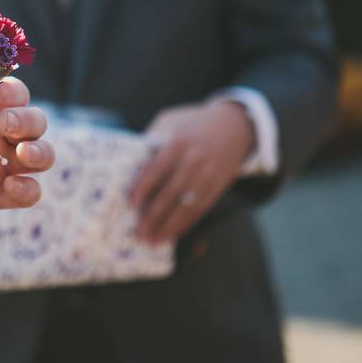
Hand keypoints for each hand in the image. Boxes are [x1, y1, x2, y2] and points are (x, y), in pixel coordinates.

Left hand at [0, 77, 53, 237]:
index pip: (9, 91)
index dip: (8, 92)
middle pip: (33, 120)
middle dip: (27, 120)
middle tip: (3, 124)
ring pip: (40, 154)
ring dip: (41, 152)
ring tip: (22, 155)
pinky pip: (26, 193)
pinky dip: (29, 190)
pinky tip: (11, 187)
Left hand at [129, 101, 253, 244]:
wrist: (233, 125)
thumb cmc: (191, 123)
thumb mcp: (170, 121)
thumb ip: (151, 140)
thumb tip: (128, 165)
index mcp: (177, 142)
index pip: (156, 169)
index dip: (143, 188)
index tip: (130, 205)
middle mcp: (194, 160)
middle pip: (171, 193)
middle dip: (153, 215)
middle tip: (138, 233)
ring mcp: (208, 175)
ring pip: (186, 206)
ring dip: (169, 226)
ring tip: (153, 241)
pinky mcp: (218, 186)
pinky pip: (200, 209)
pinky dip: (185, 224)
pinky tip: (172, 234)